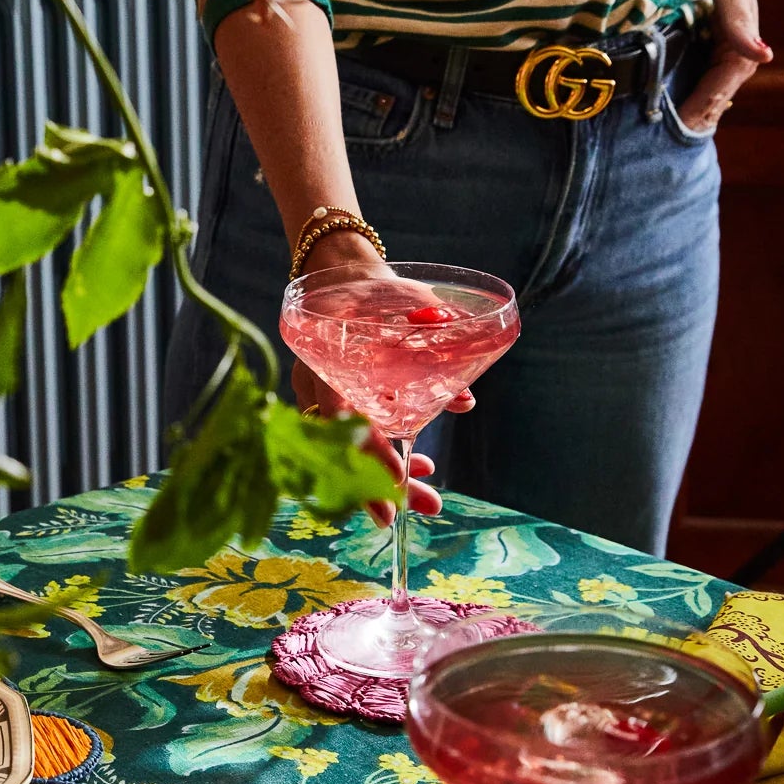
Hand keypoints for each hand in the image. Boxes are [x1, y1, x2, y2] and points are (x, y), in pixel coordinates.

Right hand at [289, 230, 472, 523]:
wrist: (344, 274)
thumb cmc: (371, 291)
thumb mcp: (405, 309)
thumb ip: (431, 348)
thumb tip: (462, 401)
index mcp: (328, 365)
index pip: (344, 422)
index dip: (370, 457)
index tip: (397, 486)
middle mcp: (321, 388)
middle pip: (343, 449)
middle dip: (380, 485)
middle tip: (417, 509)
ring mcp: (325, 397)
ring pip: (349, 451)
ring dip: (386, 477)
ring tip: (426, 495)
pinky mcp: (336, 401)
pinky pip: (356, 440)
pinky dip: (388, 457)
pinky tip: (419, 465)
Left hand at [677, 0, 771, 130]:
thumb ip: (736, 13)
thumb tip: (762, 56)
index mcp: (737, 11)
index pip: (732, 68)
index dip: (711, 98)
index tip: (685, 124)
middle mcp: (722, 18)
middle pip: (717, 75)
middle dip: (699, 104)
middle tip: (671, 134)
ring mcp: (700, 16)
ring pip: (699, 67)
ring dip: (685, 95)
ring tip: (664, 124)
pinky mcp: (678, 13)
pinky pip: (681, 54)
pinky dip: (670, 76)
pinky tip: (653, 96)